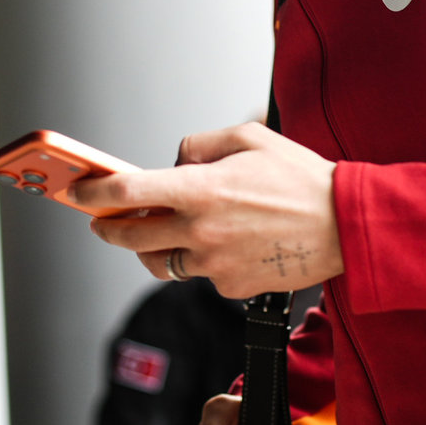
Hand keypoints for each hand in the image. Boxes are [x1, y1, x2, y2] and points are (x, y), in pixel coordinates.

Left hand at [73, 122, 343, 298]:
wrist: (346, 225)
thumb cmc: (302, 178)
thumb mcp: (250, 137)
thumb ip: (201, 145)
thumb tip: (174, 161)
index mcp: (201, 188)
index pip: (127, 192)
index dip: (94, 193)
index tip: (79, 192)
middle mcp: (200, 230)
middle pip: (129, 237)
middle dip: (108, 228)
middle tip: (102, 222)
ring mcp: (214, 263)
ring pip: (161, 261)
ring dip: (151, 247)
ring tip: (158, 233)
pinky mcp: (230, 286)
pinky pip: (199, 274)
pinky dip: (200, 260)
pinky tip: (223, 244)